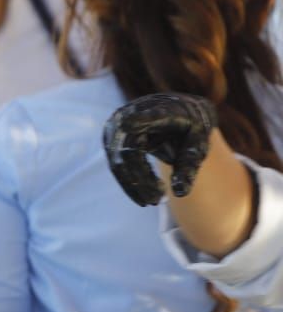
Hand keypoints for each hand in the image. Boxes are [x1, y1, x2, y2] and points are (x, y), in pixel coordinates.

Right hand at [102, 93, 217, 205]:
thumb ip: (189, 165)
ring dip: (133, 184)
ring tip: (154, 200)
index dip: (138, 120)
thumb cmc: (192, 130)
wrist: (179, 112)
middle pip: (128, 149)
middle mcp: (133, 113)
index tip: (127, 124)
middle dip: (140, 179)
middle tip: (157, 201)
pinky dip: (128, 180)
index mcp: (161, 109)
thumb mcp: (198, 145)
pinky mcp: (111, 137)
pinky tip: (145, 193)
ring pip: (118, 159)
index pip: (148, 116)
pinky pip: (116, 162)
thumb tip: (179, 193)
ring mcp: (117, 125)